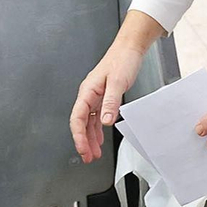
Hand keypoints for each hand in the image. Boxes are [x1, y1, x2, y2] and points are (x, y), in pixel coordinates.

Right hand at [69, 42, 145, 163]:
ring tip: (94, 153)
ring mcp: (95, 96)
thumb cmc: (122, 60)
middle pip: (81, 123)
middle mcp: (89, 94)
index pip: (77, 118)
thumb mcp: (118, 82)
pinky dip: (97, 129)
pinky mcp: (103, 96)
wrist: (129, 48)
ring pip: (89, 122)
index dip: (78, 136)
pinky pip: (97, 117)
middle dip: (83, 141)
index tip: (83, 149)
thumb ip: (110, 103)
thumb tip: (105, 122)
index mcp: (88, 91)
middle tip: (88, 157)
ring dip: (90, 138)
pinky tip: (100, 139)